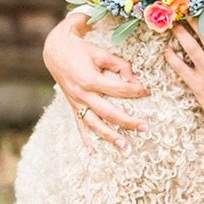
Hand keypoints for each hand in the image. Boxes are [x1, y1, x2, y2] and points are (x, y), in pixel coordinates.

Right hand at [43, 12, 149, 149]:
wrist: (55, 52)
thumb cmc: (81, 50)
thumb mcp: (101, 53)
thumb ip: (120, 65)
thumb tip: (134, 80)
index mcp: (90, 79)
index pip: (118, 90)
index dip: (135, 91)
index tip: (147, 91)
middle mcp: (82, 94)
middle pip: (108, 112)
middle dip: (127, 121)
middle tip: (145, 127)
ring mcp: (76, 103)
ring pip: (94, 124)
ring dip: (109, 136)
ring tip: (124, 146)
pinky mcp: (73, 107)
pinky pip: (79, 126)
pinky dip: (86, 140)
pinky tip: (93, 153)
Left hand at [164, 11, 203, 143]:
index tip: (201, 5)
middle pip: (203, 31)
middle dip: (191, 18)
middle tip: (182, 10)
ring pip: (190, 46)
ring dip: (179, 33)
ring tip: (172, 25)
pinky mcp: (198, 85)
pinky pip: (181, 67)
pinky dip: (172, 57)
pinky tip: (167, 50)